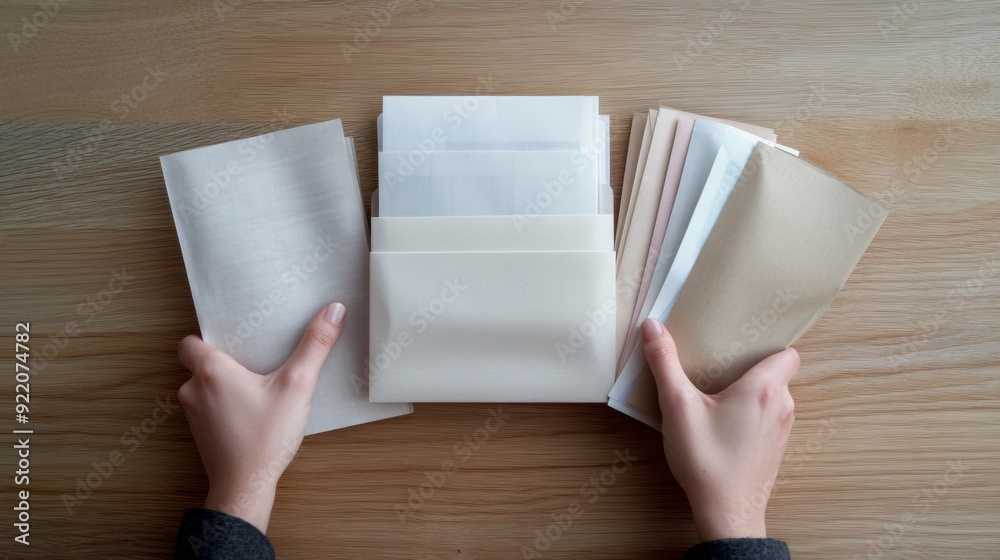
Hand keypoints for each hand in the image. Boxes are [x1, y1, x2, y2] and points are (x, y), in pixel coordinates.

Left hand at [177, 302, 346, 532]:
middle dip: (225, 360)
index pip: (190, 342)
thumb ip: (315, 345)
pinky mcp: (200, 433)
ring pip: (204, 387)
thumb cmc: (266, 438)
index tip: (236, 339)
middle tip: (254, 359)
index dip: (210, 338)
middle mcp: (193, 390)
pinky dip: (225, 405)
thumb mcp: (298, 386)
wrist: (246, 487)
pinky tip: (252, 410)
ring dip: (225, 385)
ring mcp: (193, 414)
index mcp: (211, 371)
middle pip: (200, 363)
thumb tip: (334, 310)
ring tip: (256, 385)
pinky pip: (208, 407)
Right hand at [640, 318, 798, 541]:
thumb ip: (664, 362)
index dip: (766, 345)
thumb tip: (653, 326)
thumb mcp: (677, 406)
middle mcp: (782, 406)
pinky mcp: (775, 447)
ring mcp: (782, 429)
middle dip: (747, 367)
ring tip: (715, 394)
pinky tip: (721, 422)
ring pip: (772, 395)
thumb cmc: (707, 462)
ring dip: (748, 392)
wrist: (726, 514)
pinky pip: (768, 417)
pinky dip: (750, 413)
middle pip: (775, 372)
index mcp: (764, 389)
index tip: (738, 344)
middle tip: (715, 366)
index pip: (787, 353)